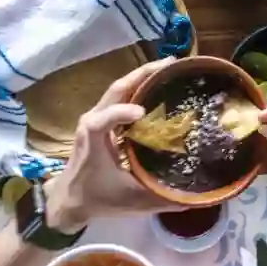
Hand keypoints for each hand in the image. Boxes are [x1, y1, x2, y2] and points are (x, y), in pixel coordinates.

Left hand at [43, 58, 181, 233]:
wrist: (68, 201)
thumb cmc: (97, 199)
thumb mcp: (131, 201)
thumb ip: (164, 199)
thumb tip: (198, 198)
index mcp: (94, 139)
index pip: (103, 119)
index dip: (121, 112)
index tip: (142, 112)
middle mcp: (92, 122)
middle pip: (117, 89)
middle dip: (144, 74)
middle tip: (174, 64)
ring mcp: (95, 117)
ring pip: (119, 88)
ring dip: (143, 76)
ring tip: (171, 68)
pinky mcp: (101, 119)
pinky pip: (120, 95)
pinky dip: (140, 86)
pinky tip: (159, 84)